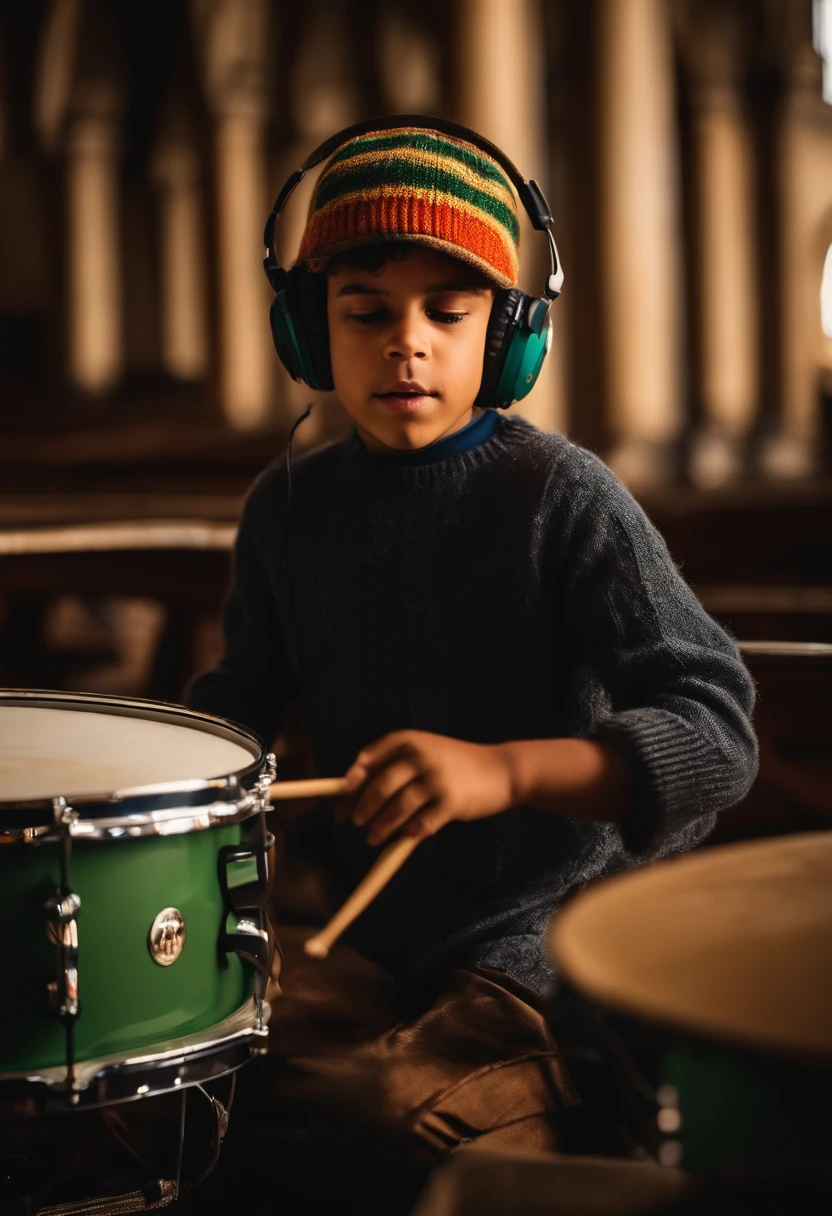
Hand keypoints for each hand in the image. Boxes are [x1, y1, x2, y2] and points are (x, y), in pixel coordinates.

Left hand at [339, 731, 515, 845]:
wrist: (502, 770)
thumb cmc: (456, 763)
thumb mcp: (426, 750)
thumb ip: (396, 764)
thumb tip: (354, 790)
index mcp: (409, 741)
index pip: (368, 760)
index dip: (350, 783)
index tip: (341, 801)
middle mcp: (421, 757)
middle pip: (379, 785)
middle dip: (362, 807)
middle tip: (353, 822)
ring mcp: (437, 780)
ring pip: (397, 808)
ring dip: (380, 826)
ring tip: (371, 838)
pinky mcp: (451, 803)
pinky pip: (421, 824)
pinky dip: (407, 835)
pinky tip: (402, 840)